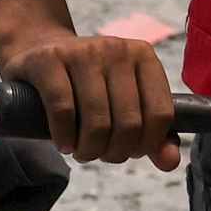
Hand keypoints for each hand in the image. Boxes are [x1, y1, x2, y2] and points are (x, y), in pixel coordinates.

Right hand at [0, 28, 177, 167]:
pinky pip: (63, 109)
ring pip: (97, 120)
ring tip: (82, 152)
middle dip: (115, 152)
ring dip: (89, 149)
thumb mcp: (124, 101)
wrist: (40, 50)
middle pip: (129, 122)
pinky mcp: (49, 59)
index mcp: (144, 56)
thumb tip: (170, 162)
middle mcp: (116, 49)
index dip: (146, 144)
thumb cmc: (89, 84)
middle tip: (100, 154)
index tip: (130, 152)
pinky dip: (65, 137)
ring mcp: (82, 51)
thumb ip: (152, 133)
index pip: (161, 114)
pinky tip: (64, 145)